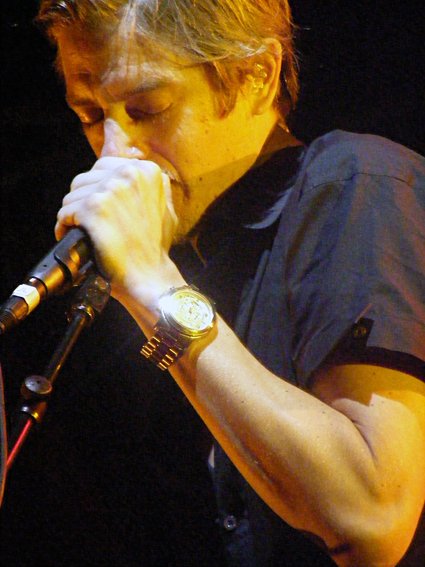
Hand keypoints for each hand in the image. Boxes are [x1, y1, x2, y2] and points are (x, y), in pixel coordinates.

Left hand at [56, 156, 179, 302]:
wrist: (149, 275)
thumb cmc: (155, 248)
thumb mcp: (166, 209)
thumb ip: (148, 187)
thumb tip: (132, 172)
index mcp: (147, 171)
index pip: (103, 168)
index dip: (96, 189)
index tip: (96, 208)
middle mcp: (129, 174)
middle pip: (85, 179)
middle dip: (82, 201)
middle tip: (86, 221)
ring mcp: (110, 189)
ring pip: (72, 195)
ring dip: (73, 215)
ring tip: (80, 231)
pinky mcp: (93, 207)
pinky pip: (65, 212)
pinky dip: (64, 227)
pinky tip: (71, 236)